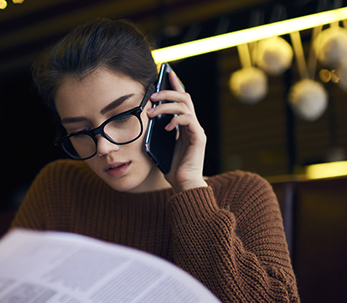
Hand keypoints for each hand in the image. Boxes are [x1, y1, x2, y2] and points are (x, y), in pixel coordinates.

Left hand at [146, 69, 207, 191]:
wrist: (183, 185)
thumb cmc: (171, 168)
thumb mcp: (160, 145)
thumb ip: (158, 131)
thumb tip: (147, 116)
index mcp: (185, 125)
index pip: (182, 99)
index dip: (176, 84)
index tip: (167, 72)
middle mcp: (193, 125)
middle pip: (185, 97)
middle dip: (168, 92)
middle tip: (152, 95)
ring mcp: (197, 130)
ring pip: (186, 106)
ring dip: (167, 106)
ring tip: (152, 112)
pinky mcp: (199, 138)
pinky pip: (188, 120)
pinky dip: (176, 120)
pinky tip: (166, 127)